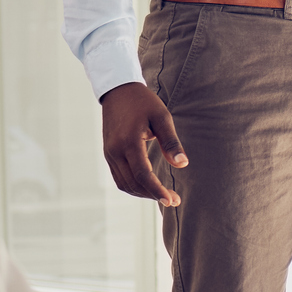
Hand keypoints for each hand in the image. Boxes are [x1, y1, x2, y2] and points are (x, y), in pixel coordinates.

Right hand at [99, 82, 186, 206]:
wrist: (118, 91)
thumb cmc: (143, 102)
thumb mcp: (162, 117)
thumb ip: (171, 142)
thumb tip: (182, 164)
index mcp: (128, 141)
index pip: (143, 174)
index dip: (157, 190)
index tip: (171, 200)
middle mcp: (115, 151)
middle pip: (133, 183)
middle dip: (153, 195)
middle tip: (174, 200)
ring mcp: (109, 153)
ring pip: (124, 184)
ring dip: (143, 193)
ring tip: (163, 196)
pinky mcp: (109, 154)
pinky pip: (119, 177)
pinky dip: (134, 186)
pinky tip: (149, 186)